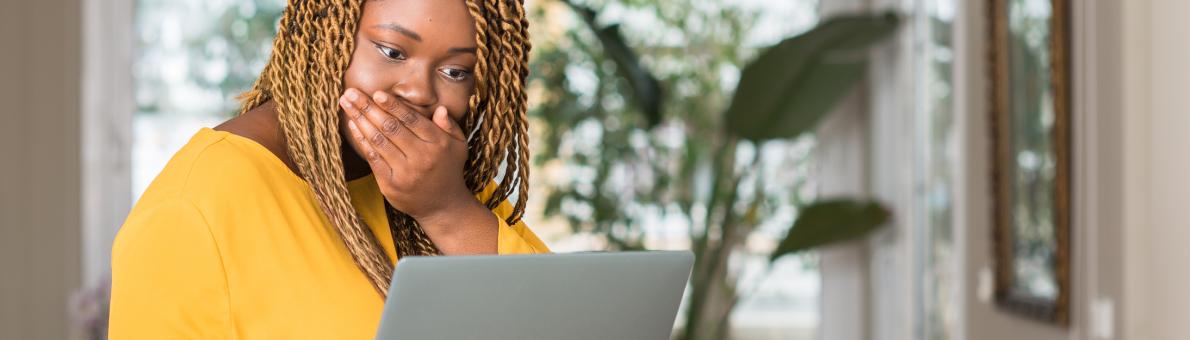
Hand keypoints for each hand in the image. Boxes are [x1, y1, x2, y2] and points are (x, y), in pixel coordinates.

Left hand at [337, 88, 475, 225]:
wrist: (443, 206)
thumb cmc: (448, 169)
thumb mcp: (458, 145)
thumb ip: (449, 126)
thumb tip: (440, 109)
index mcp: (437, 144)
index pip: (412, 120)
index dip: (393, 106)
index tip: (377, 93)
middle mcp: (422, 157)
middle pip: (391, 127)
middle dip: (368, 107)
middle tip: (351, 92)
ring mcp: (405, 172)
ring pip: (379, 141)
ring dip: (360, 120)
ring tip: (347, 104)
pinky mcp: (391, 185)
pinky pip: (373, 158)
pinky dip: (362, 140)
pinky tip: (353, 125)